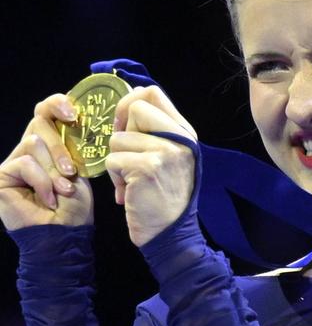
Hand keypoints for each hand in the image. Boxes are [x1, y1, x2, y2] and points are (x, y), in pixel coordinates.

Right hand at [0, 95, 93, 230]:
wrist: (64, 234)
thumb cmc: (74, 206)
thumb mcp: (79, 170)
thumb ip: (71, 145)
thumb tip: (74, 118)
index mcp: (49, 145)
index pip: (45, 112)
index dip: (56, 104)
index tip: (73, 113)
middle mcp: (27, 150)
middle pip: (39, 123)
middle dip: (60, 147)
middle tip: (71, 171)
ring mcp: (12, 163)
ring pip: (33, 143)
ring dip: (53, 168)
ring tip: (63, 190)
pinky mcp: (0, 176)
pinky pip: (24, 164)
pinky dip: (42, 182)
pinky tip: (49, 198)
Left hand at [106, 87, 197, 246]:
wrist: (170, 233)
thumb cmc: (164, 196)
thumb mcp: (170, 157)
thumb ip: (155, 131)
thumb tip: (128, 101)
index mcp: (185, 132)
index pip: (152, 92)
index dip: (130, 103)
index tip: (125, 125)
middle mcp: (180, 138)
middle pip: (136, 107)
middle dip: (121, 131)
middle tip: (127, 155)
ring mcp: (166, 152)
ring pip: (118, 137)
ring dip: (116, 160)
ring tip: (130, 179)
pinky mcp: (148, 168)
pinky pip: (113, 159)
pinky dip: (114, 177)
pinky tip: (127, 190)